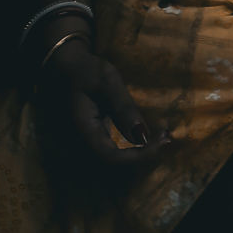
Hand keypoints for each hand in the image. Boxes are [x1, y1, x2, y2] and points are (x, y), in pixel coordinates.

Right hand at [38, 38, 168, 166]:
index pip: (111, 158)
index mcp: (83, 131)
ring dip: (139, 152)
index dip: (138, 156)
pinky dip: (133, 147)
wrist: (65, 68)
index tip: (162, 141)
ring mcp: (85, 143)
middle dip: (142, 156)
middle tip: (167, 138)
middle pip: (114, 163)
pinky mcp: (93, 138)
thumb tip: (142, 137)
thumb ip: (123, 107)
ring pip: (114, 159)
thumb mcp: (107, 82)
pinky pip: (113, 150)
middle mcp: (81, 144)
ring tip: (163, 136)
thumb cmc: (86, 71)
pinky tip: (150, 136)